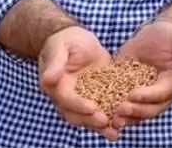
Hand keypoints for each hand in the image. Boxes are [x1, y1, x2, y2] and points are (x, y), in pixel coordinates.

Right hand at [38, 25, 117, 140]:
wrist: (77, 38)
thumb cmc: (65, 41)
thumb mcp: (60, 48)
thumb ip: (55, 64)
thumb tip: (47, 80)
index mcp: (57, 87)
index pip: (67, 100)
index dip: (78, 105)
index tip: (92, 108)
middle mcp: (68, 98)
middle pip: (77, 115)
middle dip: (91, 121)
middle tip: (106, 122)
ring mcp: (82, 98)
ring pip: (89, 117)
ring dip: (101, 126)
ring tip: (115, 132)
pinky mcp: (97, 95)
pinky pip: (103, 109)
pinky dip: (111, 118)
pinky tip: (124, 124)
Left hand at [109, 19, 171, 130]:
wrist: (154, 35)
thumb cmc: (170, 35)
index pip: (161, 93)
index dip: (147, 96)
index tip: (132, 95)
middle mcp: (161, 94)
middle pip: (149, 108)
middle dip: (134, 111)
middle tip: (118, 110)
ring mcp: (145, 96)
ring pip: (136, 112)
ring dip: (124, 117)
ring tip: (110, 118)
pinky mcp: (129, 93)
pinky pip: (123, 106)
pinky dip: (113, 112)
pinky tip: (101, 115)